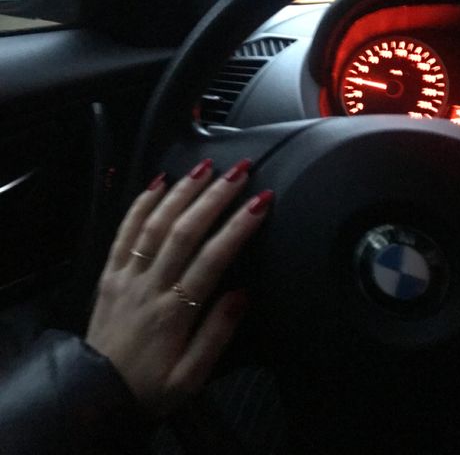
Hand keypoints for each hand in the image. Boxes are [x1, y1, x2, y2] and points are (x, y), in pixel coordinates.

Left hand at [86, 158, 272, 414]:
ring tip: (205, 166)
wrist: (96, 395)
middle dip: (214, 196)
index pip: (213, 258)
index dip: (239, 226)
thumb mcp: (191, 378)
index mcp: (175, 312)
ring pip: (155, 224)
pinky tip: (158, 183)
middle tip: (239, 171)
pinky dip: (140, 204)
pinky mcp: (109, 272)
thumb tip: (241, 293)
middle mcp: (150, 285)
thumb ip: (217, 335)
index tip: (261, 201)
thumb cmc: (150, 386)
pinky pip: (123, 231)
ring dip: (181, 191)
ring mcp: (126, 275)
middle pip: (184, 231)